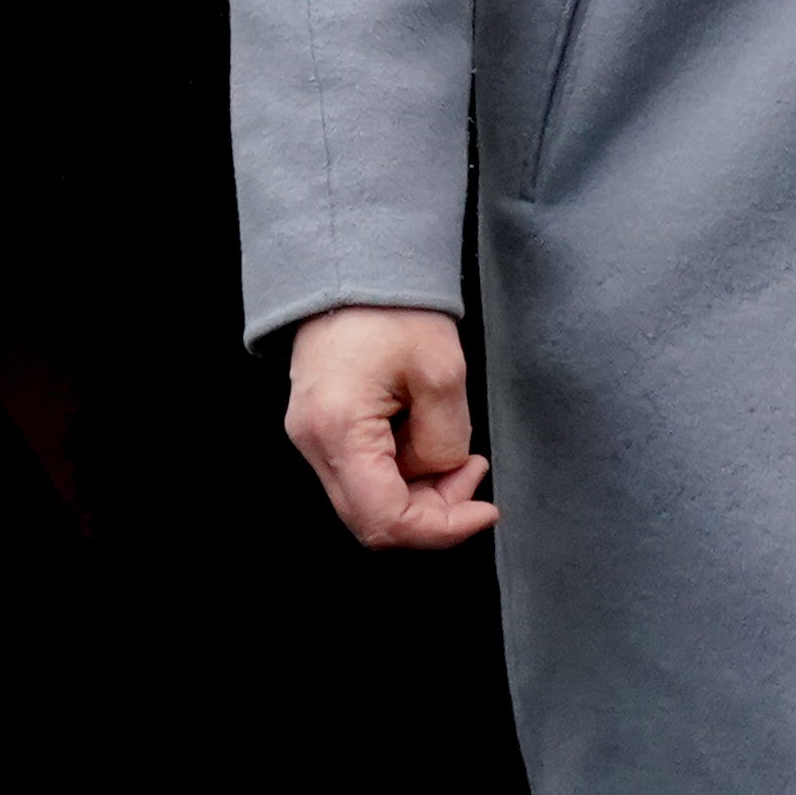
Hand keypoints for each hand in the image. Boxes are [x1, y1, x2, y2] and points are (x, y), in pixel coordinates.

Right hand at [284, 307, 496, 548]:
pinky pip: (363, 475)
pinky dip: (402, 473)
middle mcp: (314, 443)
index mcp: (339, 430)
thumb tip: (442, 474)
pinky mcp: (321, 428)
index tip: (483, 511)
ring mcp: (312, 437)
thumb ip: (445, 441)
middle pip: (374, 520)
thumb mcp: (443, 373)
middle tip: (473, 474)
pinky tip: (427, 440)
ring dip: (420, 492)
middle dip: (433, 513)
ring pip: (370, 501)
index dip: (441, 530)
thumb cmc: (392, 307)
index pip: (386, 520)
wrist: (353, 264)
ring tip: (457, 452)